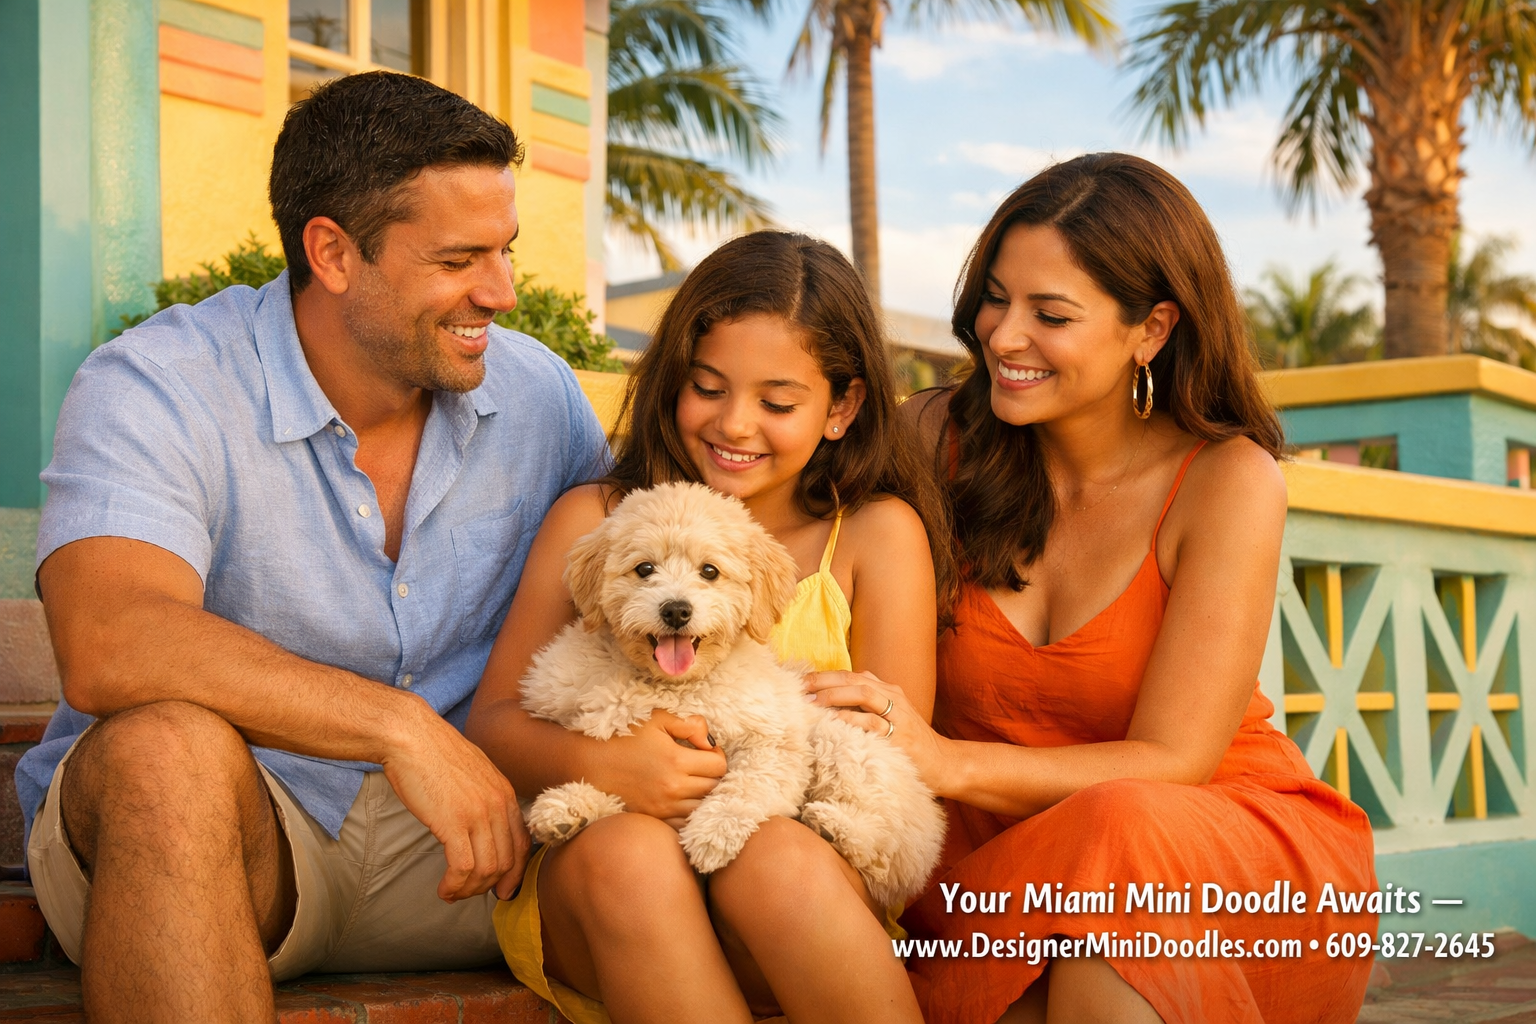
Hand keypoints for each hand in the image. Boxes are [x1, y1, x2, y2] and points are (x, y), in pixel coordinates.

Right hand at [380, 702, 528, 902]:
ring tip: (452, 893)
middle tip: (469, 894)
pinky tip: (444, 889)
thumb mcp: (472, 773)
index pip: (522, 844)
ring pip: (487, 869)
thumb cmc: (434, 753)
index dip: (514, 873)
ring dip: (469, 890)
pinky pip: (463, 868)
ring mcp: (479, 814)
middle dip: (489, 886)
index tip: (502, 889)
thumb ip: (484, 797)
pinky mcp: (454, 823)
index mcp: (504, 792)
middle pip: (507, 861)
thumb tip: (481, 824)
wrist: (411, 736)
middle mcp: (498, 804)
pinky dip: (455, 885)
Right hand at [587, 709, 726, 828]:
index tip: (706, 750)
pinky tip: (681, 799)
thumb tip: (709, 741)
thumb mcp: (656, 719)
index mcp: (676, 760)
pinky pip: (683, 823)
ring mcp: (662, 808)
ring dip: (703, 795)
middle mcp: (672, 788)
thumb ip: (689, 725)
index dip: (717, 755)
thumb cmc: (622, 736)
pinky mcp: (653, 819)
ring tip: (692, 781)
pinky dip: (688, 813)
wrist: (589, 763)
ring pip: (701, 808)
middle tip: (701, 764)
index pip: (718, 766)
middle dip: (712, 775)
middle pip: (713, 788)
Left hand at [805, 670, 950, 792]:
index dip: (826, 676)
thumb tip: (826, 708)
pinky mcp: (900, 734)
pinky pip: (872, 722)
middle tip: (800, 687)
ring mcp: (898, 714)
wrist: (943, 763)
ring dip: (834, 695)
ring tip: (812, 701)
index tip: (802, 681)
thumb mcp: (888, 719)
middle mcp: (893, 696)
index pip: (852, 675)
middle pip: (854, 679)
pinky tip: (834, 720)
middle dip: (824, 680)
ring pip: (863, 693)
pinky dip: (852, 718)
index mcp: (887, 690)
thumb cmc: (909, 743)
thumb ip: (865, 710)